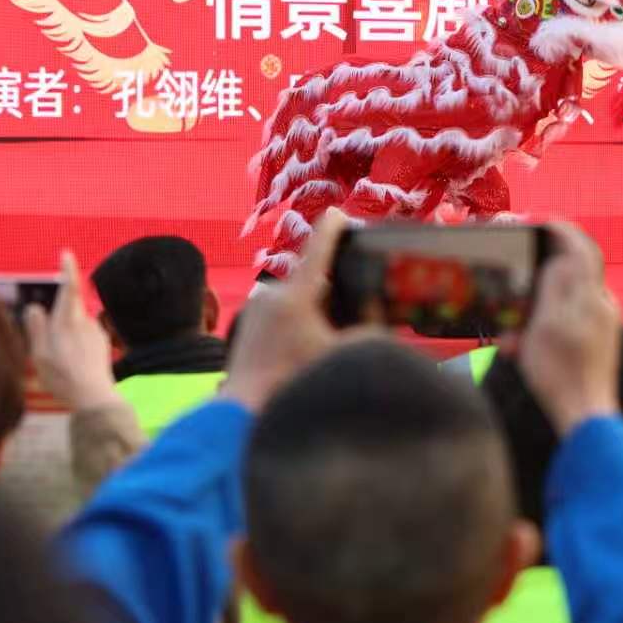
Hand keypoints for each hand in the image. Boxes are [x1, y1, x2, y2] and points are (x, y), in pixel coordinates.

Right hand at [23, 250, 118, 412]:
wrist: (94, 398)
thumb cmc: (63, 377)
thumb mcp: (40, 354)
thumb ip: (36, 327)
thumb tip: (35, 307)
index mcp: (67, 321)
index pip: (70, 287)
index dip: (68, 269)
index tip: (66, 254)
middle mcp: (85, 322)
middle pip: (69, 307)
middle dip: (57, 317)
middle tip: (48, 346)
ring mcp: (96, 331)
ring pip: (75, 323)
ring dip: (65, 333)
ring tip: (59, 361)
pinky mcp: (102, 342)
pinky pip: (84, 334)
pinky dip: (75, 343)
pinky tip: (71, 364)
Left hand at [220, 212, 354, 410]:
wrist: (245, 409)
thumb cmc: (295, 384)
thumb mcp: (341, 355)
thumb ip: (368, 329)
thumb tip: (377, 307)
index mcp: (295, 296)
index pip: (318, 250)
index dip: (332, 229)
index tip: (339, 213)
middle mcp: (271, 294)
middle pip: (311, 279)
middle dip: (331, 290)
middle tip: (346, 311)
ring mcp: (256, 305)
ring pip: (295, 295)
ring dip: (312, 307)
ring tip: (322, 337)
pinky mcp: (247, 319)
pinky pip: (279, 308)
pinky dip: (295, 317)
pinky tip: (301, 345)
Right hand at [517, 222, 621, 434]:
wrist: (585, 418)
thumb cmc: (563, 372)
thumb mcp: (549, 323)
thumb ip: (556, 285)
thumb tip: (561, 258)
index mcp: (593, 296)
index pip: (582, 249)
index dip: (562, 230)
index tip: (540, 221)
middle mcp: (603, 307)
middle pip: (574, 273)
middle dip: (543, 270)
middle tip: (520, 268)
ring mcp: (602, 328)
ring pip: (565, 302)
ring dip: (536, 306)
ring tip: (511, 328)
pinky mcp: (596, 347)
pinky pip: (566, 325)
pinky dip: (542, 328)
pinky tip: (519, 348)